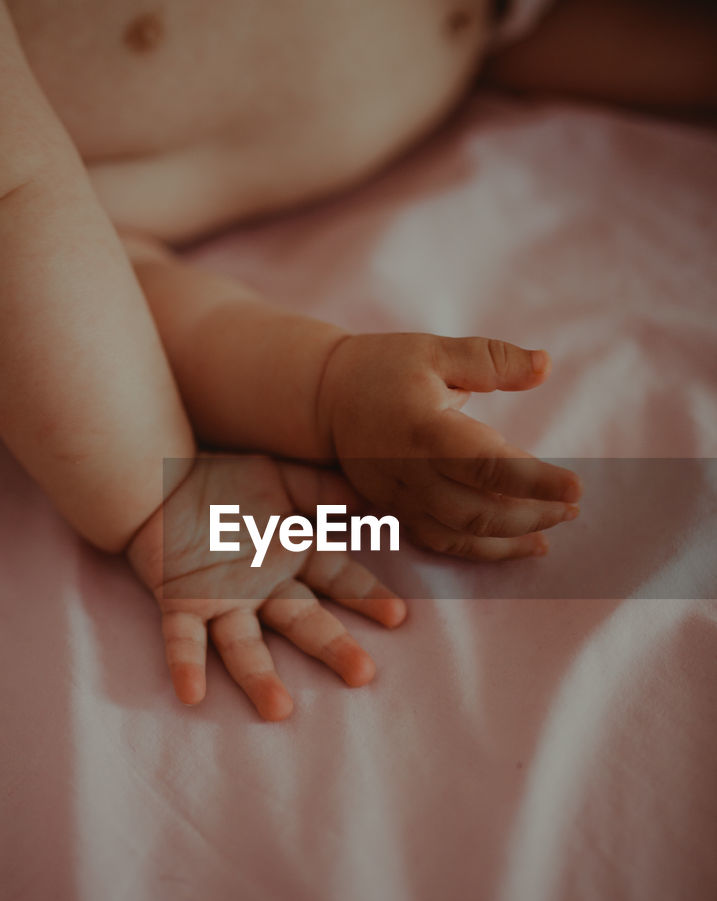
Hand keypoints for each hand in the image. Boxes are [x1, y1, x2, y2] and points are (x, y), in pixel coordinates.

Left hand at [126, 453, 405, 720]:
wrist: (157, 478)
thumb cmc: (221, 483)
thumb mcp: (278, 478)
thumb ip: (320, 490)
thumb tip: (366, 500)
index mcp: (289, 555)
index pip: (337, 579)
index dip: (365, 596)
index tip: (398, 616)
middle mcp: (261, 588)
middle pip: (302, 622)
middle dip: (332, 647)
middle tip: (363, 674)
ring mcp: (220, 600)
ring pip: (243, 646)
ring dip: (260, 678)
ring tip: (279, 710)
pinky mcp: (179, 603)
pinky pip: (182, 638)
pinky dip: (186, 665)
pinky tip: (192, 694)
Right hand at [319, 332, 581, 559]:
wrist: (324, 397)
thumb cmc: (385, 368)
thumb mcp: (437, 350)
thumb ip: (492, 360)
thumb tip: (545, 366)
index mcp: (424, 428)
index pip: (487, 464)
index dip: (535, 481)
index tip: (577, 488)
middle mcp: (409, 470)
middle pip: (477, 510)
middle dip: (532, 515)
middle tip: (572, 508)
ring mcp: (399, 496)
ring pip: (460, 535)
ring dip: (510, 541)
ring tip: (551, 533)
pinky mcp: (394, 510)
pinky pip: (440, 542)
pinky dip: (480, 550)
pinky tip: (515, 545)